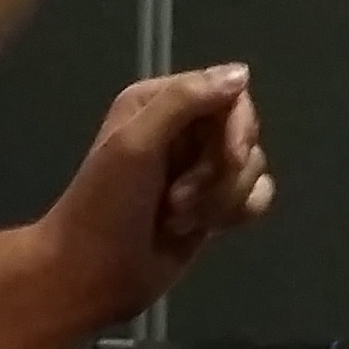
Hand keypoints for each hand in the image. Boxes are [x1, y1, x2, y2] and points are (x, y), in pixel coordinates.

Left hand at [34, 65, 274, 329]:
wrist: (93, 275)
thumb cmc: (104, 207)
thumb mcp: (135, 144)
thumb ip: (185, 101)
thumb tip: (241, 73)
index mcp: (157, 103)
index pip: (228, 93)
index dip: (238, 127)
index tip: (230, 157)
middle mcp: (181, 129)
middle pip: (244, 133)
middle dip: (221, 172)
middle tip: (178, 200)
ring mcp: (198, 169)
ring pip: (252, 168)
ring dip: (221, 199)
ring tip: (178, 219)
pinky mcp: (212, 204)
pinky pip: (256, 195)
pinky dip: (237, 212)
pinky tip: (206, 228)